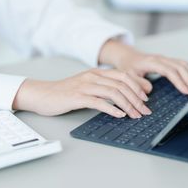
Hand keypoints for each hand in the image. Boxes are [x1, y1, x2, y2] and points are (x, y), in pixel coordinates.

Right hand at [12, 68, 152, 117]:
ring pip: (114, 93)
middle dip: (137, 98)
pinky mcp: (78, 97)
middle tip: (145, 110)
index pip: (124, 76)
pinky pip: (99, 102)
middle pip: (122, 84)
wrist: (42, 94)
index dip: (137, 86)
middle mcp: (93, 77)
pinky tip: (120, 115)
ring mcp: (85, 86)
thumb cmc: (65, 93)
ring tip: (136, 115)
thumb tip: (123, 97)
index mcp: (97, 73)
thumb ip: (103, 88)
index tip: (146, 98)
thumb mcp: (87, 86)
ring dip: (128, 105)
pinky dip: (112, 109)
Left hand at [99, 40, 187, 95]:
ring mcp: (166, 59)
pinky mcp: (169, 62)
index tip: (186, 91)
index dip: (179, 81)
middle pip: (180, 67)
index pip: (170, 71)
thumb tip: (149, 91)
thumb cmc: (127, 66)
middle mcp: (161, 59)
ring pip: (184, 65)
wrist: (127, 56)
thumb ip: (137, 83)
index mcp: (152, 62)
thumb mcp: (127, 76)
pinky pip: (183, 66)